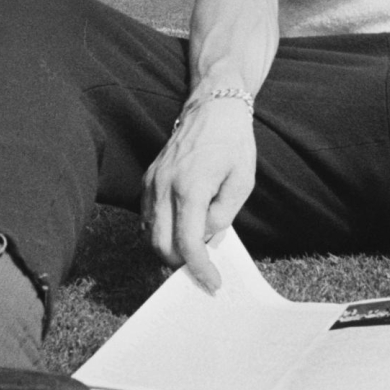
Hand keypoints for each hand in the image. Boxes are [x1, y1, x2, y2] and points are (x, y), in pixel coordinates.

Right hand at [140, 97, 256, 291]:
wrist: (212, 106)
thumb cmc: (232, 141)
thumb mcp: (241, 181)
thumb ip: (223, 216)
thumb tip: (206, 240)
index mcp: (190, 186)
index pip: (187, 242)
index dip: (199, 268)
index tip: (212, 282)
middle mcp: (164, 186)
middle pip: (161, 245)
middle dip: (181, 265)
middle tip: (203, 273)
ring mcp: (152, 182)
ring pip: (150, 233)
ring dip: (170, 250)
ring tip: (194, 254)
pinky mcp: (148, 179)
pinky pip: (148, 217)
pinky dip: (162, 232)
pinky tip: (181, 232)